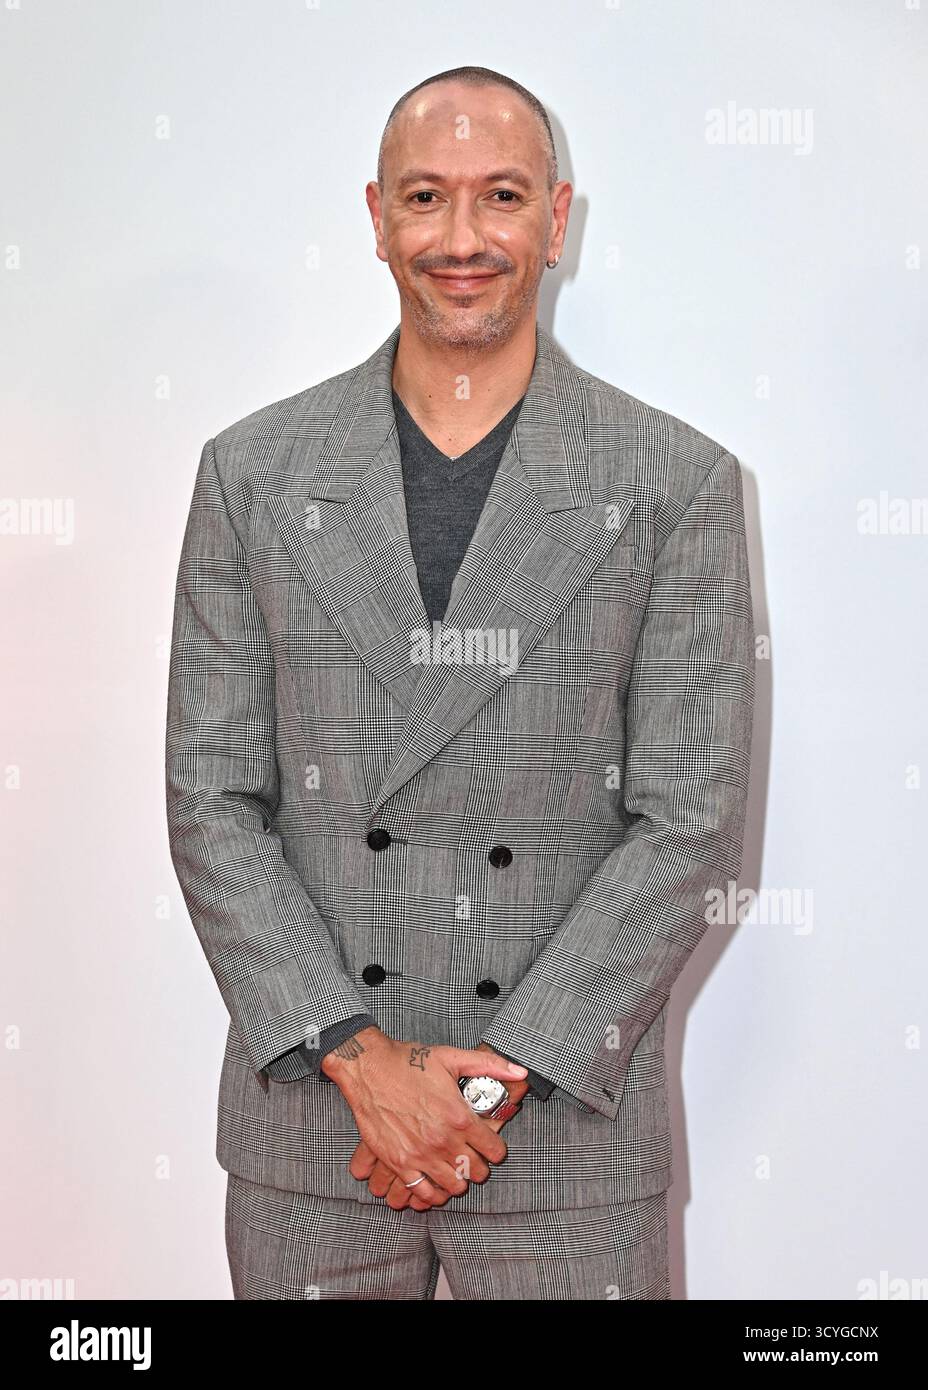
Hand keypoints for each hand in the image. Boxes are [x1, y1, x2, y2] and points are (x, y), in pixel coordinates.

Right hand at [322, 1028, 526, 1209]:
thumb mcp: (452, 1058)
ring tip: (454, 1169)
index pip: (494, 1151)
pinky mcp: (399, 1163)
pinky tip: (434, 1182)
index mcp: (459, 1117)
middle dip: (478, 1166)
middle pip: (476, 1172)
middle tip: (473, 1157)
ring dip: (458, 1180)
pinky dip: (432, 1193)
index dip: (495, 1149)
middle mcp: (443, 1141)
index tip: (490, 1145)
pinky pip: (424, 1193)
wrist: (368, 1068)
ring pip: (453, 1186)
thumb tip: (521, 1072)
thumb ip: (490, 1065)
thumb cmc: (409, 1062)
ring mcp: (420, 1155)